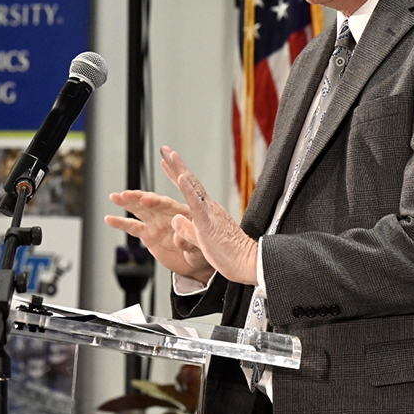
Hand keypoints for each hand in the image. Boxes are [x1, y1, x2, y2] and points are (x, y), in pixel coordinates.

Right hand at [106, 190, 213, 282]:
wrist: (196, 264)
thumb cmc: (202, 251)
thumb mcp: (199, 247)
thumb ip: (189, 240)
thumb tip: (178, 236)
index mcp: (182, 213)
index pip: (168, 205)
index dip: (157, 202)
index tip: (146, 200)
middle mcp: (167, 215)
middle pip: (151, 203)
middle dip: (138, 198)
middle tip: (126, 195)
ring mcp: (156, 223)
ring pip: (139, 210)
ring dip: (127, 203)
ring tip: (115, 197)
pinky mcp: (148, 234)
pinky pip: (132, 227)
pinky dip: (121, 223)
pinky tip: (110, 218)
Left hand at [159, 146, 258, 285]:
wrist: (248, 264)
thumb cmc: (228, 255)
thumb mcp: (200, 241)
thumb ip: (187, 230)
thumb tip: (174, 220)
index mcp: (208, 212)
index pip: (190, 189)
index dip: (178, 175)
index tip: (168, 161)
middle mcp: (209, 208)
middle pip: (190, 182)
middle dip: (176, 164)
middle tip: (165, 149)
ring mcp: (209, 213)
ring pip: (193, 187)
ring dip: (181, 170)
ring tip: (170, 155)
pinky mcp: (208, 223)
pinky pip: (197, 204)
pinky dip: (188, 189)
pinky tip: (181, 177)